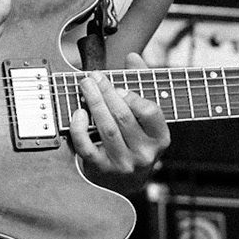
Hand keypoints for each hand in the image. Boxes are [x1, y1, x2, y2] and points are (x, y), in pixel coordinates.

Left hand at [69, 54, 170, 174]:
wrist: (124, 182)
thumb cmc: (135, 140)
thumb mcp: (145, 118)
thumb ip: (142, 84)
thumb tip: (133, 56)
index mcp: (160, 138)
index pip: (150, 112)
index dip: (133, 96)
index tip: (119, 86)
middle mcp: (144, 153)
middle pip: (123, 117)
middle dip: (106, 92)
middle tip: (94, 76)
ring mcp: (123, 164)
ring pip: (106, 129)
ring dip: (94, 103)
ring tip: (85, 85)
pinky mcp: (101, 170)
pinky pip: (87, 147)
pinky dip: (79, 128)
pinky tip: (78, 112)